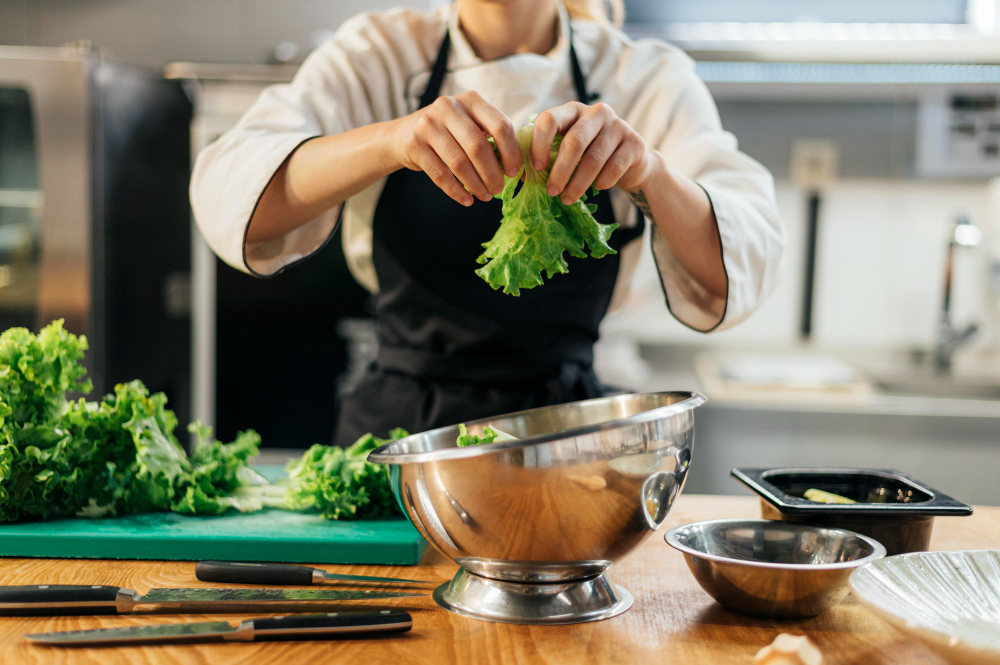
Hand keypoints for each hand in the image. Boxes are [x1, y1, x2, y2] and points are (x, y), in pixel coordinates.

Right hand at [390, 91, 520, 206]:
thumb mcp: (468, 123)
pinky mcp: (413, 143)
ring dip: (475, 185)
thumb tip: (515, 166)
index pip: (500, 125)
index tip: (513, 172)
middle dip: (492, 173)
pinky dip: (456, 191)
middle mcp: (448, 107)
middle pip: (478, 147)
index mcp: (470, 100)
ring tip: (485, 196)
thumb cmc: (447, 132)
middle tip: (497, 189)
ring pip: (459, 163)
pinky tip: (466, 200)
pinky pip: (440, 174)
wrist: (404, 133)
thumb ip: (490, 136)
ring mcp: (428, 124)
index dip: (510, 152)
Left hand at [530, 102, 650, 203]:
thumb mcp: (567, 152)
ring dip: (578, 183)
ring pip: (593, 158)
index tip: (537, 167)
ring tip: (568, 199)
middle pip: (573, 141)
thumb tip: (523, 178)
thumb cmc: (589, 156)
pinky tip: (597, 188)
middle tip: (552, 191)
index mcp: (572, 111)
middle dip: (560, 171)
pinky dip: (602, 181)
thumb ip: (547, 157)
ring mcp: (618, 125)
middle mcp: (596, 113)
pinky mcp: (635, 142)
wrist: (629, 162)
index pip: (550, 119)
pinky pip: (614, 167)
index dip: (539, 144)